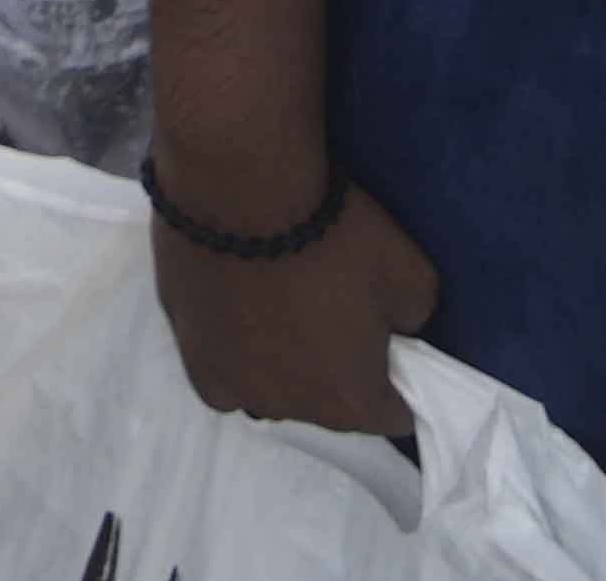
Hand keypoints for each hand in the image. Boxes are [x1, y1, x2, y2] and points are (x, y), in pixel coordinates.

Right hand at [149, 168, 440, 443]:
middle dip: (336, 375)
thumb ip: (412, 320)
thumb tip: (395, 332)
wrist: (241, 188)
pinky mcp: (193, 360)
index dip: (395, 384)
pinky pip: (224, 381)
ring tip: (278, 314)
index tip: (385, 347)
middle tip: (331, 318)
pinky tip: (237, 322)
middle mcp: (293, 408)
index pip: (390, 417)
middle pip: (328, 408)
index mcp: (352, 398)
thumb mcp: (412, 273)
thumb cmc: (334, 234)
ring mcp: (237, 388)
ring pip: (272, 395)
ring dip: (282, 370)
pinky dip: (234, 361)